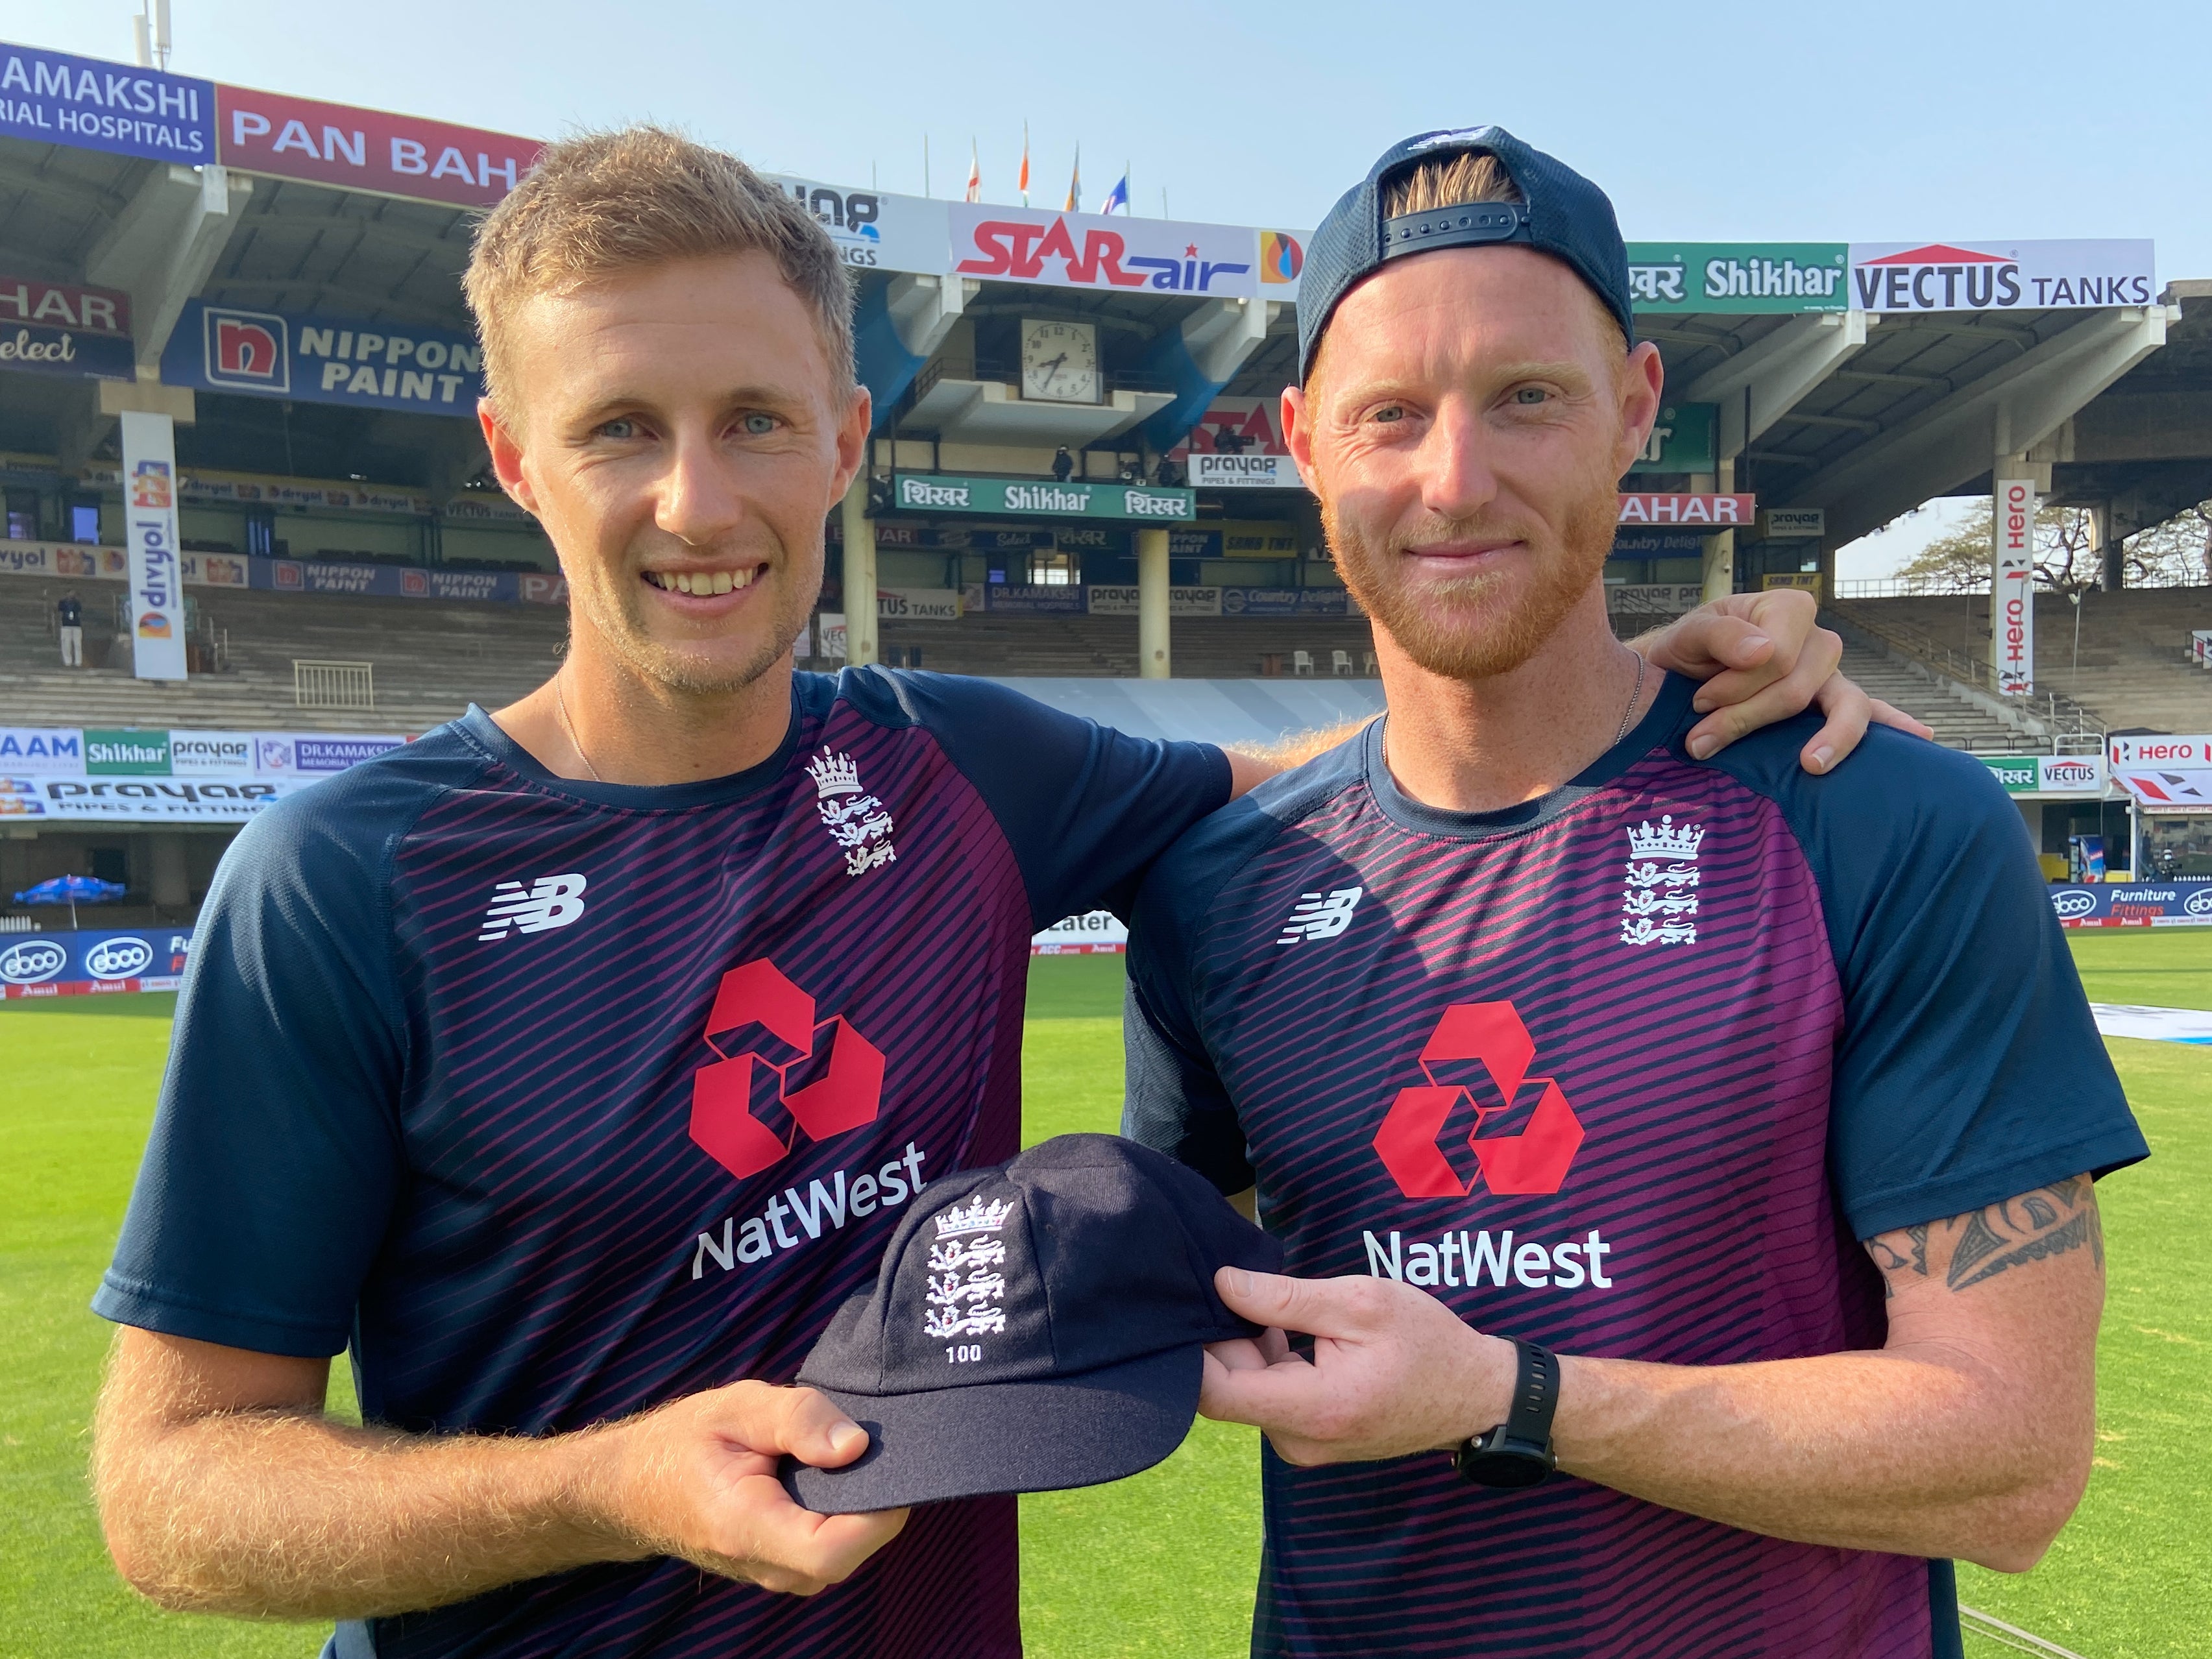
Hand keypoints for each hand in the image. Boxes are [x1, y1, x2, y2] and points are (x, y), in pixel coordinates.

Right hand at [596, 1380, 906, 1595]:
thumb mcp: (738, 1407)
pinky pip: (834, 1544)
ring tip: (835, 1450)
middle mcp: (766, 1565)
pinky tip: (826, 1472)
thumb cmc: (684, 1442)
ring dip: (859, 1501)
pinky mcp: (784, 1565)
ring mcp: (776, 1572)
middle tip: (863, 1439)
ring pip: (850, 1549)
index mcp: (747, 1528)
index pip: (832, 1551)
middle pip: (853, 1550)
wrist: (635, 1486)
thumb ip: (799, 1420)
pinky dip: (843, 1509)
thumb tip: (857, 1445)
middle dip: (875, 1496)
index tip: (886, 1461)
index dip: (876, 1513)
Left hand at [1199, 1267, 1515, 1466]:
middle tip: (1244, 1288)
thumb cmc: (1427, 1343)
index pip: (1214, 1393)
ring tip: (1275, 1307)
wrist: (1476, 1395)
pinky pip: (1269, 1400)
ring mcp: (1304, 1446)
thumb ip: (1287, 1298)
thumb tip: (1223, 1285)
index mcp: (1312, 1409)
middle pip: (1227, 1389)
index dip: (1194, 1348)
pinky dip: (1269, 1365)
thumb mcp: (1360, 1302)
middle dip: (1226, 1338)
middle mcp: (1299, 1441)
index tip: (1198, 1303)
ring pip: (1246, 1393)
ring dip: (1250, 1350)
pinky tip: (1290, 1333)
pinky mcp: (1311, 1441)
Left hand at [1632, 590, 1934, 772]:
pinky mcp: (1829, 705)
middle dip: (1749, 717)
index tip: (1700, 702)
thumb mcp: (1687, 635)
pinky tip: (1920, 737)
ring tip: (1810, 765)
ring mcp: (1829, 675)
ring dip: (1823, 740)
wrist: (1673, 679)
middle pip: (1801, 689)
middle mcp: (1817, 640)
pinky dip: (1895, 725)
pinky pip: (1870, 713)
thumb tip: (1765, 651)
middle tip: (1700, 739)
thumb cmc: (1684, 652)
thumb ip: (1719, 636)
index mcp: (1787, 610)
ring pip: (1845, 706)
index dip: (1738, 686)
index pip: (1779, 658)